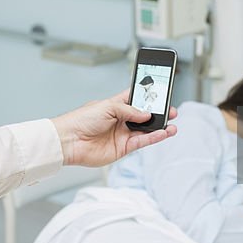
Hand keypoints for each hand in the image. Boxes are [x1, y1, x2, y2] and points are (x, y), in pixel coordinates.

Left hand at [50, 90, 177, 166]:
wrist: (69, 140)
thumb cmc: (82, 120)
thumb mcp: (108, 106)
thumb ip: (129, 110)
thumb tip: (146, 114)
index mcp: (116, 106)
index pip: (136, 98)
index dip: (148, 97)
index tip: (162, 94)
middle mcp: (121, 120)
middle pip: (144, 116)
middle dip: (158, 114)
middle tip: (171, 111)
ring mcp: (122, 135)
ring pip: (146, 130)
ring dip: (160, 128)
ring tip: (172, 124)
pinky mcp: (123, 148)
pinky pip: (142, 142)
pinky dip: (153, 138)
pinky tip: (163, 133)